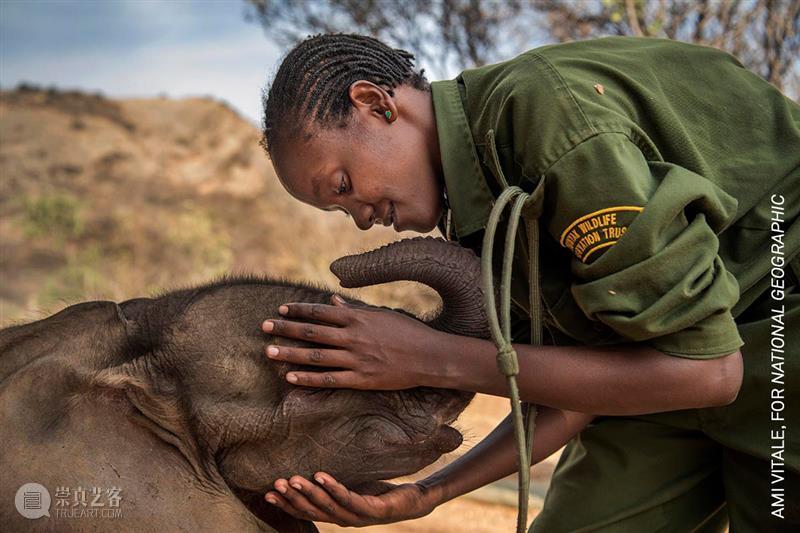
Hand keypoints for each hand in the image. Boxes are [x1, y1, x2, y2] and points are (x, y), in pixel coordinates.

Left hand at [262, 294, 444, 389]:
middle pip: (312, 332)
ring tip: (268, 351)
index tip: (281, 309)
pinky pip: (329, 379)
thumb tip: (333, 302)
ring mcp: (356, 359)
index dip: (298, 310)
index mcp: (358, 318)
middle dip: (285, 328)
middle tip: (264, 327)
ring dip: (289, 353)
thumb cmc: (408, 332)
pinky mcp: (361, 379)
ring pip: (315, 356)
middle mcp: (353, 337)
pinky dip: (308, 378)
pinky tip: (291, 377)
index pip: (321, 312)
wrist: (430, 356)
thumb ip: (355, 310)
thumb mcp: (382, 315)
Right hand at [264, 473, 439, 526]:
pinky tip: (322, 475)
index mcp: (337, 515)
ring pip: (328, 506)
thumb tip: (312, 465)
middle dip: (293, 498)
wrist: (414, 501)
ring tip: (293, 478)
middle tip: (276, 484)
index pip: (306, 512)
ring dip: (309, 493)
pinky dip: (334, 488)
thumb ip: (334, 484)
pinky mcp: (373, 510)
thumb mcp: (353, 486)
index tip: (268, 493)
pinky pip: (349, 498)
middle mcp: (345, 519)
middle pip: (313, 511)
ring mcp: (359, 516)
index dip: (287, 505)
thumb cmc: (381, 492)